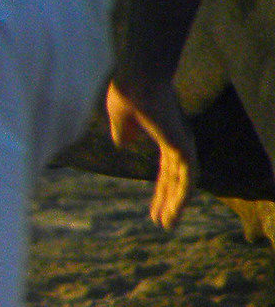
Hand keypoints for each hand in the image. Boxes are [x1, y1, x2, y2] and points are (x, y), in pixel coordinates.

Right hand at [106, 73, 195, 228]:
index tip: (154, 212)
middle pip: (176, 180)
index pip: (167, 171)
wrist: (137, 80)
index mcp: (165, 136)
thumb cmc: (128, 92)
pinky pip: (188, 177)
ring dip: (176, 204)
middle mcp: (179, 142)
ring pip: (185, 182)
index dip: (161, 192)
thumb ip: (122, 133)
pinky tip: (174, 212)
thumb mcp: (118, 118)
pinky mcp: (184, 147)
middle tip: (163, 224)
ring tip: (167, 226)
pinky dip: (181, 196)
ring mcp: (184, 144)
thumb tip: (125, 144)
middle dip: (168, 202)